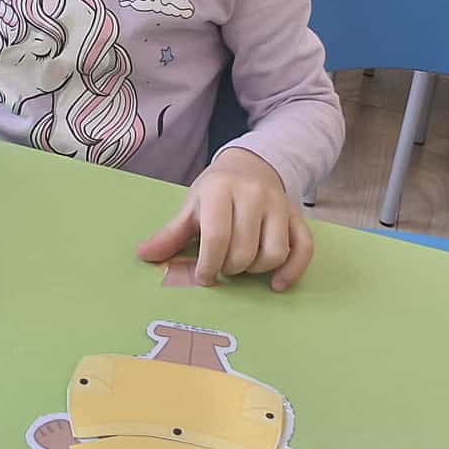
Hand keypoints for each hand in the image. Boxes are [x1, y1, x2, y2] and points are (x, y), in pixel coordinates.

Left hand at [136, 148, 313, 290]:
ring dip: (256, 270)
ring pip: (274, 253)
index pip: (216, 237)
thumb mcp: (192, 206)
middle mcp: (253, 195)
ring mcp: (279, 205)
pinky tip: (276, 283)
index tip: (203, 277)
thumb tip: (143, 256)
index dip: (208, 265)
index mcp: (220, 190)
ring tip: (243, 265)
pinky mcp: (298, 216)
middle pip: (244, 251)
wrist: (252, 164)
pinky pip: (304, 249)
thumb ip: (171, 234)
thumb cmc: (216, 191)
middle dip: (230, 268)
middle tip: (222, 266)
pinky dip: (292, 271)